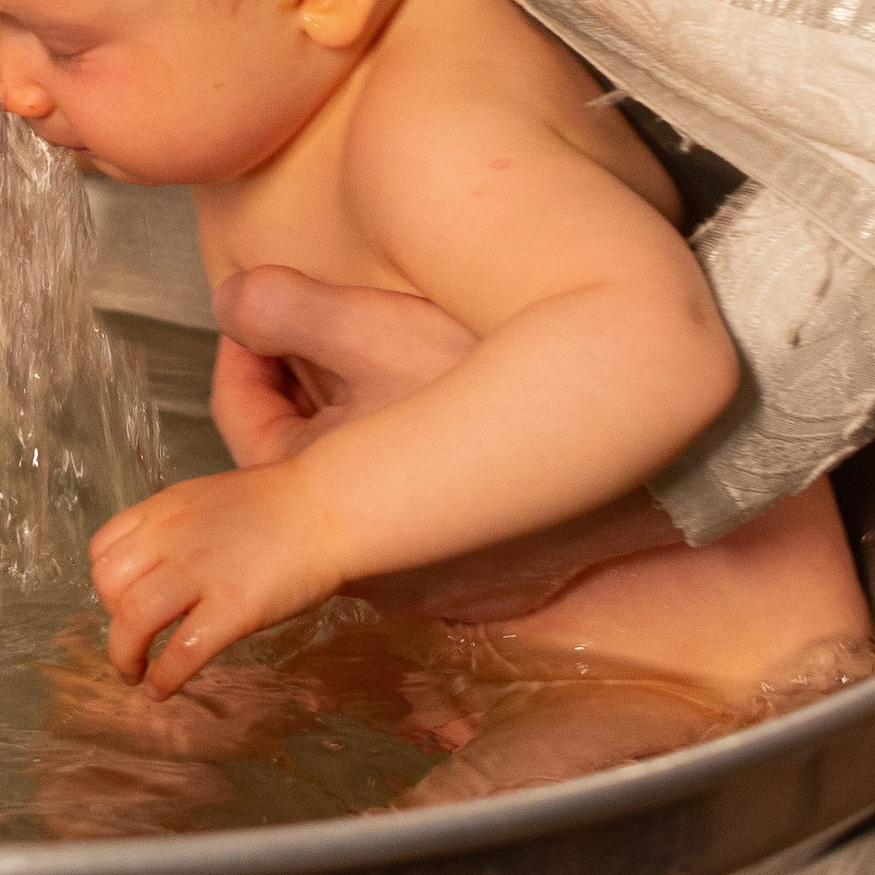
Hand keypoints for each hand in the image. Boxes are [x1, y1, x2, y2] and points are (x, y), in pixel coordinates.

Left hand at [89, 461, 344, 695]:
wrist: (331, 507)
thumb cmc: (281, 504)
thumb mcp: (210, 499)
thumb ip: (179, 529)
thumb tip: (159, 565)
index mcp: (165, 509)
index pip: (103, 548)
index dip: (106, 582)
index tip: (121, 601)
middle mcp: (172, 538)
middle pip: (107, 585)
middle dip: (110, 620)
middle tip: (132, 640)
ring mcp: (201, 573)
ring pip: (132, 620)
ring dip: (124, 655)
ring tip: (136, 674)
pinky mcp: (232, 608)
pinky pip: (181, 652)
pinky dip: (164, 677)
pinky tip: (164, 688)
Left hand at [208, 264, 679, 621]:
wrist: (647, 439)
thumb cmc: (510, 384)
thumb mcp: (381, 328)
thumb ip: (287, 308)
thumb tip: (228, 295)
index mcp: (331, 517)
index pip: (245, 426)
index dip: (244, 351)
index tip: (261, 306)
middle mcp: (379, 567)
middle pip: (302, 456)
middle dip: (302, 379)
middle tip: (321, 314)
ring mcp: (442, 579)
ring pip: (365, 481)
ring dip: (362, 415)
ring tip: (383, 342)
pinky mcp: (498, 576)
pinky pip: (429, 512)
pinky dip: (419, 454)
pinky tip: (450, 395)